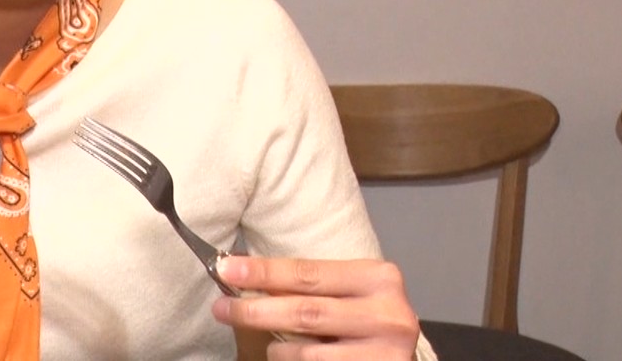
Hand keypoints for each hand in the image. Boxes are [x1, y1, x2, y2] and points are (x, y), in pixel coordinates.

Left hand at [211, 255, 419, 359]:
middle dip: (255, 310)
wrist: (400, 356)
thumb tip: (245, 276)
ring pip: (307, 353)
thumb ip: (307, 287)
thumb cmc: (367, 319)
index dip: (263, 272)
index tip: (226, 269)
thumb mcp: (346, 293)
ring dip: (277, 349)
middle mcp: (388, 315)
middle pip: (304, 312)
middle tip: (221, 308)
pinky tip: (290, 359)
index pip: (308, 273)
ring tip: (271, 345)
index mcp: (378, 278)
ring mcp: (385, 354)